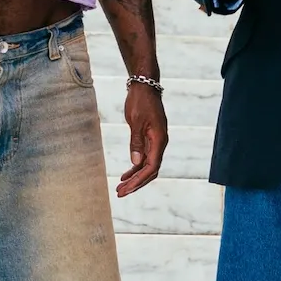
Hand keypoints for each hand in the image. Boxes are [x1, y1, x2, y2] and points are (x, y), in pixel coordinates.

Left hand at [116, 81, 166, 196]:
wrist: (144, 87)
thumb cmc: (140, 102)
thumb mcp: (136, 121)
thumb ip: (136, 142)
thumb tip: (135, 162)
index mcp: (159, 140)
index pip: (151, 167)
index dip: (139, 180)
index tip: (126, 188)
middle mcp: (159, 143)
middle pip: (150, 171)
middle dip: (136, 184)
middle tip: (120, 193)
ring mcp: (155, 142)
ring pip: (146, 166)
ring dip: (134, 178)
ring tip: (120, 187)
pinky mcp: (149, 139)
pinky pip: (144, 158)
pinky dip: (134, 168)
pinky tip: (125, 174)